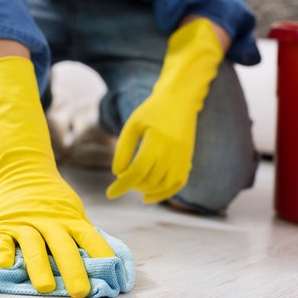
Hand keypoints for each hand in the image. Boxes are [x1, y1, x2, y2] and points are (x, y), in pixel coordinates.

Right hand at [0, 56, 113, 297]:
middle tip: (81, 292)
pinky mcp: (4, 224)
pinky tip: (4, 265)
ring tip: (46, 288)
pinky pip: (1, 239)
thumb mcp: (72, 211)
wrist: (22, 170)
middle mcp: (50, 222)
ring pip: (33, 245)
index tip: (113, 272)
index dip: (102, 254)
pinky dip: (2, 251)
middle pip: (63, 246)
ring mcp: (26, 223)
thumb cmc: (52, 199)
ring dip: (40, 266)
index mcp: (70, 219)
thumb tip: (103, 259)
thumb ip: (81, 232)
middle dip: (73, 269)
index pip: (90, 236)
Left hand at [106, 19, 224, 202]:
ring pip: (164, 185)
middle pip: (150, 179)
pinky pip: (177, 184)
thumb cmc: (153, 111)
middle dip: (132, 185)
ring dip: (145, 190)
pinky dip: (163, 194)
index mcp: (158, 139)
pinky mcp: (188, 160)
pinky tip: (148, 197)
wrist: (180, 101)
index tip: (110, 193)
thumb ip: (123, 149)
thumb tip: (117, 173)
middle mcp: (173, 151)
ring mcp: (183, 157)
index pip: (139, 170)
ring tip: (133, 184)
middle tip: (122, 178)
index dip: (123, 184)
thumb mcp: (133, 125)